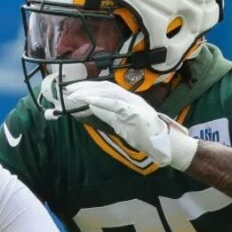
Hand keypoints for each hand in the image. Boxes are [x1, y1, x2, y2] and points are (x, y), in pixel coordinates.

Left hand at [61, 81, 197, 169]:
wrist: (164, 144)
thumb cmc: (144, 135)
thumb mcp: (122, 124)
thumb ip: (108, 115)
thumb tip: (90, 108)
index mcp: (127, 99)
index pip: (105, 88)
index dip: (88, 87)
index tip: (73, 89)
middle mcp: (130, 97)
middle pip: (104, 87)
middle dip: (84, 87)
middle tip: (67, 90)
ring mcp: (133, 103)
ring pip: (107, 92)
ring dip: (89, 92)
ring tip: (74, 94)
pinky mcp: (134, 112)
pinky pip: (114, 104)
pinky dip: (100, 101)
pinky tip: (87, 101)